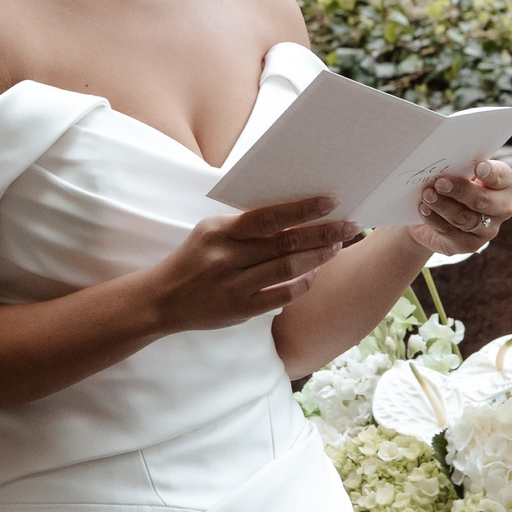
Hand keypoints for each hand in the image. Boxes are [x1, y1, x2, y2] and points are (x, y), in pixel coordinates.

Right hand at [150, 197, 358, 332]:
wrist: (162, 299)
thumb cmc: (194, 259)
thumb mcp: (211, 233)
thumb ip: (245, 227)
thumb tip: (294, 216)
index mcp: (219, 230)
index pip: (268, 216)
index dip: (302, 210)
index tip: (330, 202)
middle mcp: (226, 256)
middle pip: (285, 242)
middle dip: (322, 233)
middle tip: (349, 225)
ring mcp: (234, 285)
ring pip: (287, 268)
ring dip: (318, 256)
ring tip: (337, 245)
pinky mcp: (240, 309)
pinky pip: (281, 296)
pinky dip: (302, 284)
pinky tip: (314, 274)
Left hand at [407, 157, 511, 256]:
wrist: (435, 215)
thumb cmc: (452, 184)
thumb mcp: (459, 172)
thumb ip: (460, 167)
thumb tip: (446, 161)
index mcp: (504, 183)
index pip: (503, 177)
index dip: (492, 173)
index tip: (478, 167)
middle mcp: (502, 207)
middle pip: (484, 201)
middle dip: (460, 191)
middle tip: (440, 182)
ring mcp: (488, 229)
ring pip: (466, 218)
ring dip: (444, 205)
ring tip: (427, 195)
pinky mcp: (470, 245)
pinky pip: (452, 233)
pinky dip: (435, 220)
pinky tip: (424, 210)